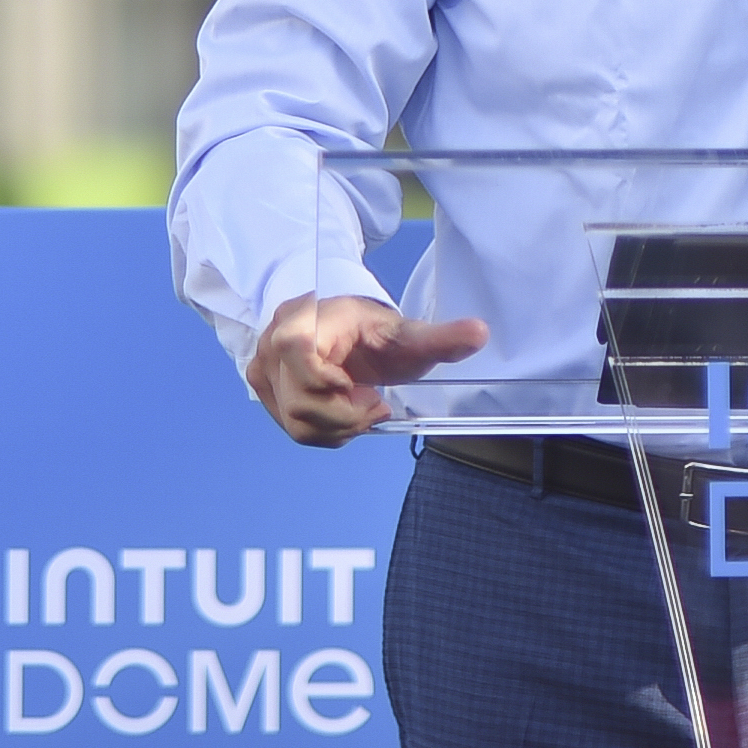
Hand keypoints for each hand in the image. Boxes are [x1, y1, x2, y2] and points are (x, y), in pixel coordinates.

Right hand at [244, 295, 489, 446]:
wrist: (347, 333)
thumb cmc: (375, 331)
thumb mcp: (409, 334)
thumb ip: (441, 337)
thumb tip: (481, 332)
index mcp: (305, 315)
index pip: (295, 349)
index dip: (327, 380)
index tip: (362, 387)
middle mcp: (274, 340)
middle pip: (301, 401)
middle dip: (347, 414)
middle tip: (375, 401)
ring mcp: (265, 368)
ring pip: (296, 422)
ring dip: (339, 427)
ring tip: (362, 406)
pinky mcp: (267, 393)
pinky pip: (294, 429)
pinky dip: (328, 432)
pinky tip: (347, 415)